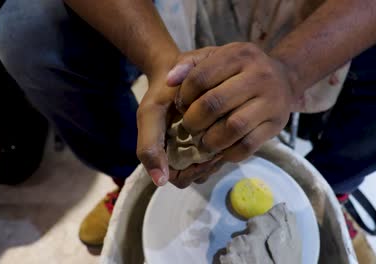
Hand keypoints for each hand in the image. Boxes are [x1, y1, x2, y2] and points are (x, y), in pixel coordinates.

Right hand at [136, 72, 223, 187]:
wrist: (175, 69)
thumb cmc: (161, 93)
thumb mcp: (150, 115)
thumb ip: (149, 147)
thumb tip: (160, 182)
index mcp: (165, 153)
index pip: (182, 178)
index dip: (193, 170)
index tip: (205, 153)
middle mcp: (180, 154)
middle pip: (198, 175)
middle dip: (208, 163)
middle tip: (218, 144)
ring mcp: (195, 147)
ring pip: (209, 166)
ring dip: (217, 154)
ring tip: (222, 135)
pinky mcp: (208, 138)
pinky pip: (218, 151)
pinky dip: (223, 144)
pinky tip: (226, 129)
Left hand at [167, 42, 294, 163]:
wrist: (284, 80)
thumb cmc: (241, 70)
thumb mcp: (218, 57)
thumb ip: (191, 65)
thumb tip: (169, 80)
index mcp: (239, 55)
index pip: (200, 78)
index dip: (184, 96)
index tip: (181, 105)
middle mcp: (259, 76)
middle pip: (214, 104)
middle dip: (193, 120)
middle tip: (189, 126)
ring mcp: (271, 101)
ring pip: (233, 128)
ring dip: (210, 140)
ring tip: (203, 142)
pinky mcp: (276, 125)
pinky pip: (248, 145)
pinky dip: (229, 152)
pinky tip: (221, 149)